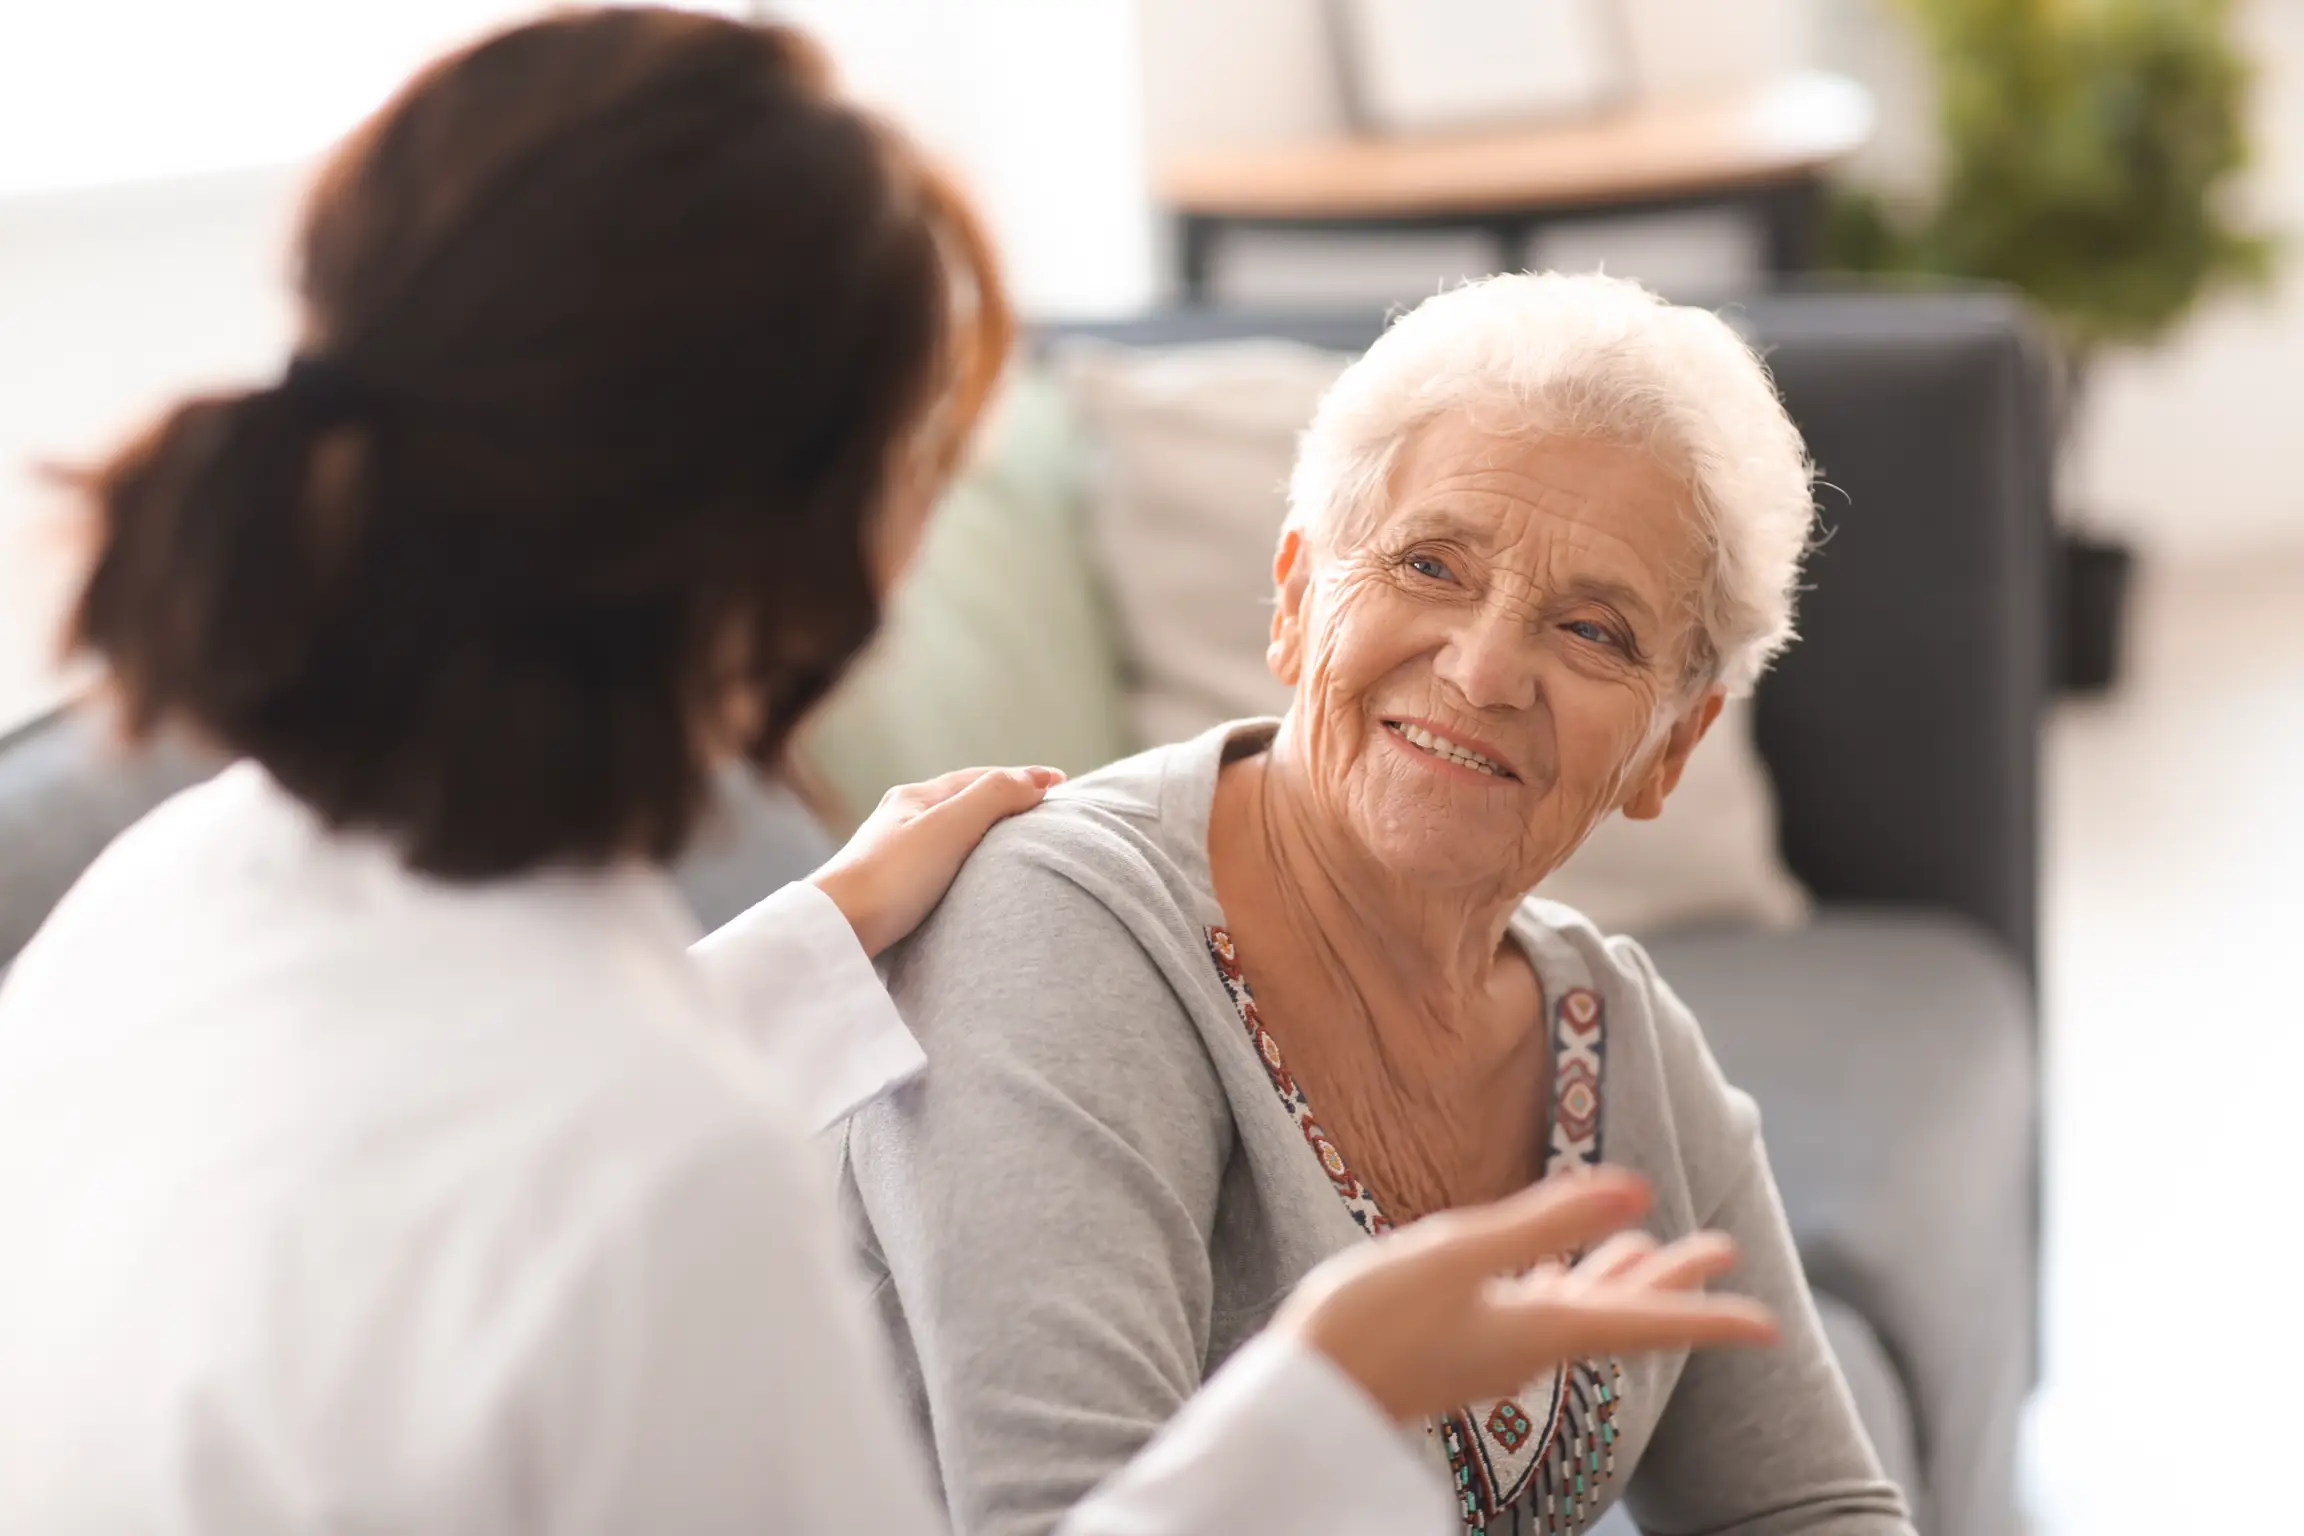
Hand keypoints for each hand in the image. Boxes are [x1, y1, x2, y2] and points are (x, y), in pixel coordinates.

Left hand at [809, 766, 1063, 957]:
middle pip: (962, 801)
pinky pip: (938, 862)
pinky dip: (966, 859)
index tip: (1061, 784)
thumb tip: (1035, 782)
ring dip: (983, 831)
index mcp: (913, 797)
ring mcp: (891, 854)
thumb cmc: (891, 879)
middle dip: (1003, 800)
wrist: (835, 932)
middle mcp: (899, 820)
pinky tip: (970, 879)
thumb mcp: (950, 828)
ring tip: (1013, 842)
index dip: (1022, 778)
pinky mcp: (887, 891)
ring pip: (948, 833)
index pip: (979, 779)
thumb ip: (993, 798)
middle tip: (1042, 809)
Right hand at [1272, 1168, 1777, 1424]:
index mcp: (1541, 1328)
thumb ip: (1545, 1220)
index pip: (1644, 1321)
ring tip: (1651, 1245)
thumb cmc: (1372, 1322)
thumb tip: (1636, 1189)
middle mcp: (1529, 1344)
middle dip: (1674, 1279)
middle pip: (1621, 1310)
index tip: (1769, 1326)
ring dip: (1622, 1275)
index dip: (1709, 1317)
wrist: (1307, 1393)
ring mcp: (1496, 1347)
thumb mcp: (1458, 1255)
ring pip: (1581, 1308)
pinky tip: (1554, 1271)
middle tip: (1723, 1249)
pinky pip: (1536, 1310)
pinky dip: (1563, 1282)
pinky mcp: (1462, 1341)